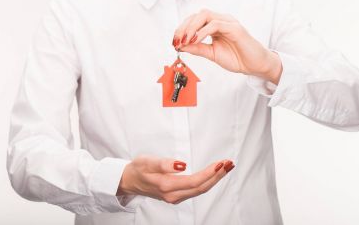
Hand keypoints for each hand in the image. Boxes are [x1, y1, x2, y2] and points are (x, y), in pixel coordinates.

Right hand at [117, 155, 233, 204]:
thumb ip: (163, 164)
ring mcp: (175, 197)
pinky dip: (207, 181)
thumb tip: (181, 165)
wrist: (129, 180)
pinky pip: (196, 189)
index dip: (209, 173)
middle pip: (201, 187)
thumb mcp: (147, 162)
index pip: (194, 181)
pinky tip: (214, 174)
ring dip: (215, 178)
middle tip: (229, 163)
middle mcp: (173, 195)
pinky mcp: (176, 195)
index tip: (220, 163)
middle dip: (217, 176)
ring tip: (226, 167)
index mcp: (167, 186)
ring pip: (200, 189)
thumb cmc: (138, 169)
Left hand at [172, 9, 282, 84]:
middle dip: (184, 27)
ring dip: (191, 27)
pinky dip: (202, 32)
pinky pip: (215, 24)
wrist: (254, 65)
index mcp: (215, 25)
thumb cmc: (236, 58)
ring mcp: (228, 22)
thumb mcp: (211, 54)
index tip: (174, 42)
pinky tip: (196, 40)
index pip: (194, 20)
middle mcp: (221, 20)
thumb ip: (197, 49)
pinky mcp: (235, 28)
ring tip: (185, 40)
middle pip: (197, 15)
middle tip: (177, 40)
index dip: (182, 29)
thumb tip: (180, 46)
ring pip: (205, 15)